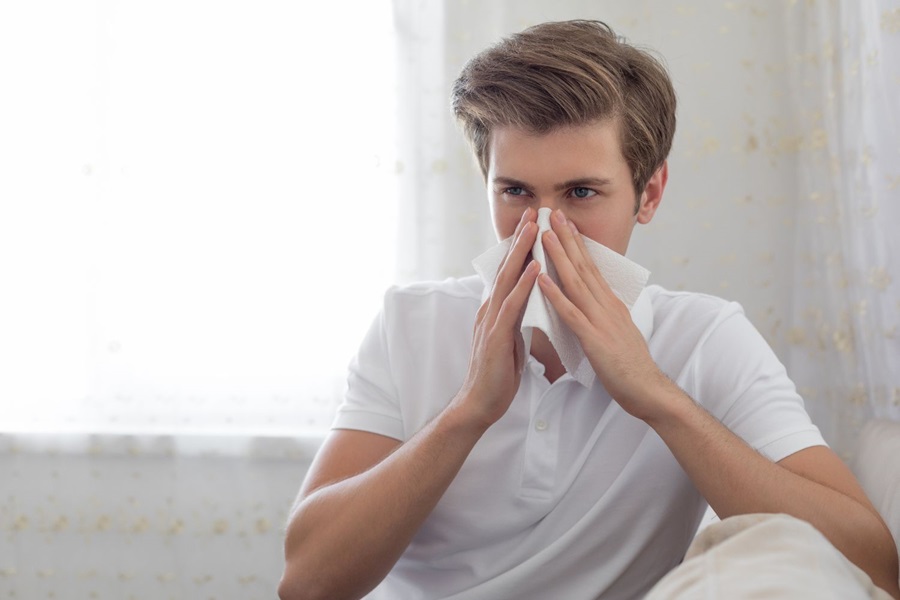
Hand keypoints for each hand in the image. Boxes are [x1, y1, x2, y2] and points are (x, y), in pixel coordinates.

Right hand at [455, 208, 538, 429]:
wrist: (480, 404)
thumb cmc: (497, 375)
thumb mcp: (511, 340)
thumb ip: (517, 319)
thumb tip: (530, 304)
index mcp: (496, 311)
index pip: (510, 273)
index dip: (521, 248)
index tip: (534, 224)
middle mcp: (491, 309)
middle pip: (507, 268)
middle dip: (521, 239)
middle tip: (534, 212)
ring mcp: (492, 321)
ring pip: (508, 279)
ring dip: (522, 252)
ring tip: (535, 228)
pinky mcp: (497, 336)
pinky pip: (513, 305)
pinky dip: (525, 284)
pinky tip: (536, 268)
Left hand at [537, 209, 671, 420]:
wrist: (647, 389)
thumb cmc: (630, 365)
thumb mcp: (618, 331)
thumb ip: (605, 314)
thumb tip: (595, 301)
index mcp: (611, 304)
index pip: (591, 267)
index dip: (577, 244)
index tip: (565, 223)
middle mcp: (607, 306)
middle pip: (584, 265)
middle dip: (567, 238)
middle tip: (553, 213)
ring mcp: (601, 320)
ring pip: (576, 282)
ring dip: (559, 257)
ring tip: (545, 235)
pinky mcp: (594, 338)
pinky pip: (571, 313)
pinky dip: (555, 294)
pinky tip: (542, 279)